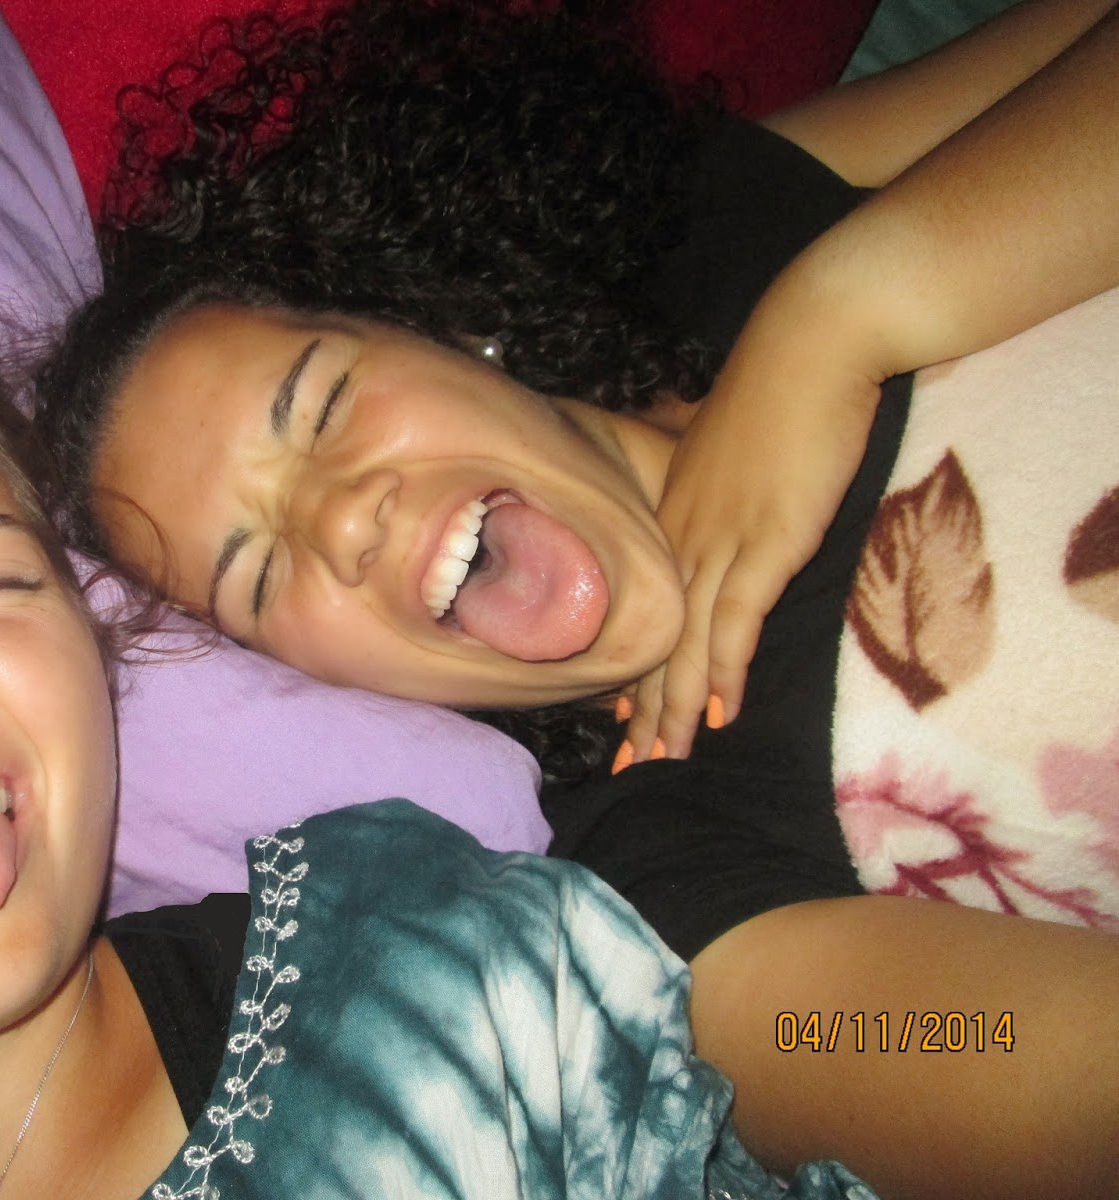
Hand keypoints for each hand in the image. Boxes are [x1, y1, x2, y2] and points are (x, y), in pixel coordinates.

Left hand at [617, 322, 882, 766]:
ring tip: (664, 760)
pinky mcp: (765, 542)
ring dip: (676, 708)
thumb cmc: (781, 393)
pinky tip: (721, 713)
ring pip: (685, 643)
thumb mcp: (733, 452)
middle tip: (628, 765)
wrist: (811, 345)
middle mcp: (682, 536)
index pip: (646, 610)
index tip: (619, 716)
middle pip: (654, 637)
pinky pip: (735, 621)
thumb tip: (734, 513)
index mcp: (673, 518)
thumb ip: (723, 493)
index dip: (635, 668)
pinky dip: (725, 670)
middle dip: (641, 707)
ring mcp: (719, 540)